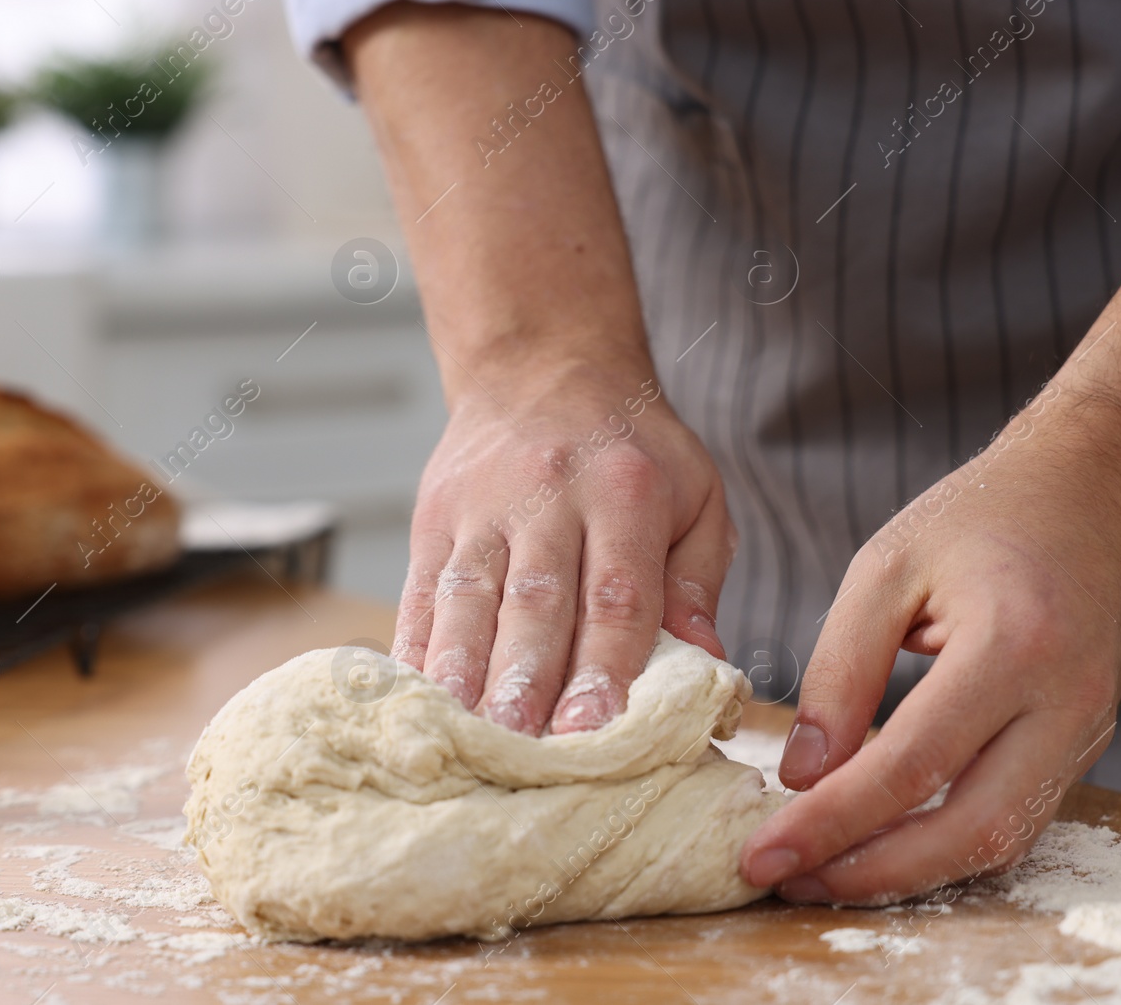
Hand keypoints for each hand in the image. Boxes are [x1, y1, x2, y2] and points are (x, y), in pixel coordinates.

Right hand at [391, 365, 733, 735]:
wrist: (541, 365)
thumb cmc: (632, 447)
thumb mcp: (696, 493)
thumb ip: (697, 580)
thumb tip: (704, 667)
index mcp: (624, 491)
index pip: (615, 592)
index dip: (603, 666)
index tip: (595, 731)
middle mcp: (547, 495)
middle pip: (533, 603)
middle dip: (527, 686)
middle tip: (523, 756)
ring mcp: (480, 507)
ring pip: (466, 601)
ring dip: (463, 677)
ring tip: (463, 742)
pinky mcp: (432, 519)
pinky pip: (418, 593)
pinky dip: (416, 652)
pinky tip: (418, 704)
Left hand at [739, 389, 1120, 903]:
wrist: (1104, 486)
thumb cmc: (991, 512)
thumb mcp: (886, 566)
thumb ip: (839, 671)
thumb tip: (802, 773)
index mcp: (1013, 646)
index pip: (909, 765)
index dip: (830, 821)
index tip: (760, 853)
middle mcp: (1065, 705)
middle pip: (965, 831)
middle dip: (867, 872)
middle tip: (783, 879)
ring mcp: (1087, 732)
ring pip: (997, 841)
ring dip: (905, 871)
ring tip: (819, 871)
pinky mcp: (1085, 743)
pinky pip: (1015, 817)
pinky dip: (945, 845)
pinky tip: (881, 841)